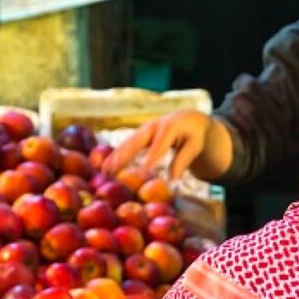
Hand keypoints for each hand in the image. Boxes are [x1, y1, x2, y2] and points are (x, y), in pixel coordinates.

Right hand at [102, 109, 218, 179]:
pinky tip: (105, 166)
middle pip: (136, 141)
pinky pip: (126, 145)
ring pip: (127, 143)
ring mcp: (144, 129)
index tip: (144, 172)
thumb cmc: (195, 135)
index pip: (159, 145)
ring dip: (115, 156)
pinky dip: (116, 155)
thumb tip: (172, 180)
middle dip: (124, 156)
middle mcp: (153, 126)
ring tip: (103, 170)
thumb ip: (183, 160)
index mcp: (170, 127)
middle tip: (112, 170)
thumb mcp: (195, 146)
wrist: (189, 119)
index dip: (151, 157)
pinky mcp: (140, 134)